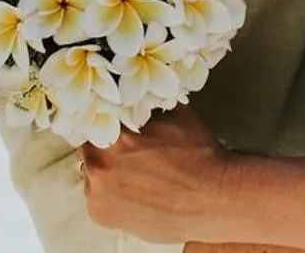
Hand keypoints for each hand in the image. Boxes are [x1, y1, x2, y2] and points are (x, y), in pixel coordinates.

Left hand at [81, 105, 234, 244]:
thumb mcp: (175, 114)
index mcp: (114, 139)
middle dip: (107, 145)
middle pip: (91, 147)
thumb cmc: (198, 156)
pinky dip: (111, 192)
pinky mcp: (102, 216)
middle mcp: (99, 169)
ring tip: (136, 171)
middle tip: (130, 148)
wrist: (213, 198)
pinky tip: (134, 188)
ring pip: (93, 172)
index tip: (114, 121)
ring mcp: (98, 196)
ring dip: (107, 169)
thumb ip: (147, 102)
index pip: (93, 120)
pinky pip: (97, 197)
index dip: (105, 119)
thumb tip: (136, 89)